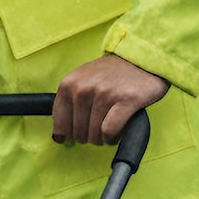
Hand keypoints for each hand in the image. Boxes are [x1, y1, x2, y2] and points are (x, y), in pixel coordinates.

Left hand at [51, 54, 167, 145]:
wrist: (140, 60)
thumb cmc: (109, 75)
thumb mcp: (81, 81)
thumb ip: (68, 105)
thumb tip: (59, 137)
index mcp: (68, 84)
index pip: (60, 125)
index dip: (68, 134)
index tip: (75, 135)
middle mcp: (83, 88)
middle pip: (78, 133)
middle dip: (88, 135)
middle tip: (99, 125)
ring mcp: (104, 94)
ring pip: (94, 135)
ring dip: (102, 138)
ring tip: (109, 126)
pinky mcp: (125, 101)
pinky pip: (109, 132)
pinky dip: (112, 138)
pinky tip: (117, 132)